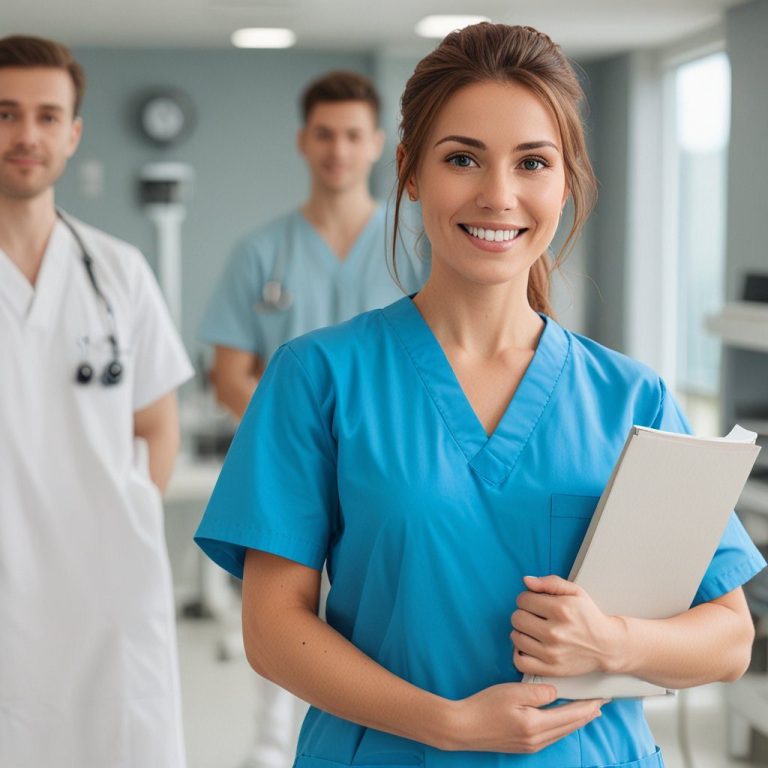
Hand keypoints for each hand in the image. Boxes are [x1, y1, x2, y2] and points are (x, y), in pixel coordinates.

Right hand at [445, 683, 604, 752]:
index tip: (602, 697)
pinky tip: (564, 720)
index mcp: (536, 725)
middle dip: (588, 714)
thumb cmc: (484, 706)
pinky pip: (552, 735)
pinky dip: (563, 726)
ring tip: (589, 712)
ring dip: (577, 721)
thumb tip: (556, 691)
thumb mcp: (512, 692)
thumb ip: (538, 691)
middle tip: (602, 703)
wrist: (463, 727)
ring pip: (562, 732)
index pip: (571, 715)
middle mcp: (538, 739)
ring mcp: (531, 745)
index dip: (588, 705)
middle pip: (570, 726)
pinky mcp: (524, 746)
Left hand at [511, 575, 626, 677]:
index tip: (535, 603)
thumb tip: (526, 581)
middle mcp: (555, 632)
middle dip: (523, 614)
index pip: (522, 599)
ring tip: (533, 631)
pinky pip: (520, 662)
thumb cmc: (589, 617)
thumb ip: (550, 582)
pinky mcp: (551, 669)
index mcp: (561, 609)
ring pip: (516, 638)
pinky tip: (528, 647)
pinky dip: (519, 654)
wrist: (608, 646)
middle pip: (517, 618)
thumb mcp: (575, 592)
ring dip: (521, 632)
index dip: (527, 599)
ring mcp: (552, 653)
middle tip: (534, 617)